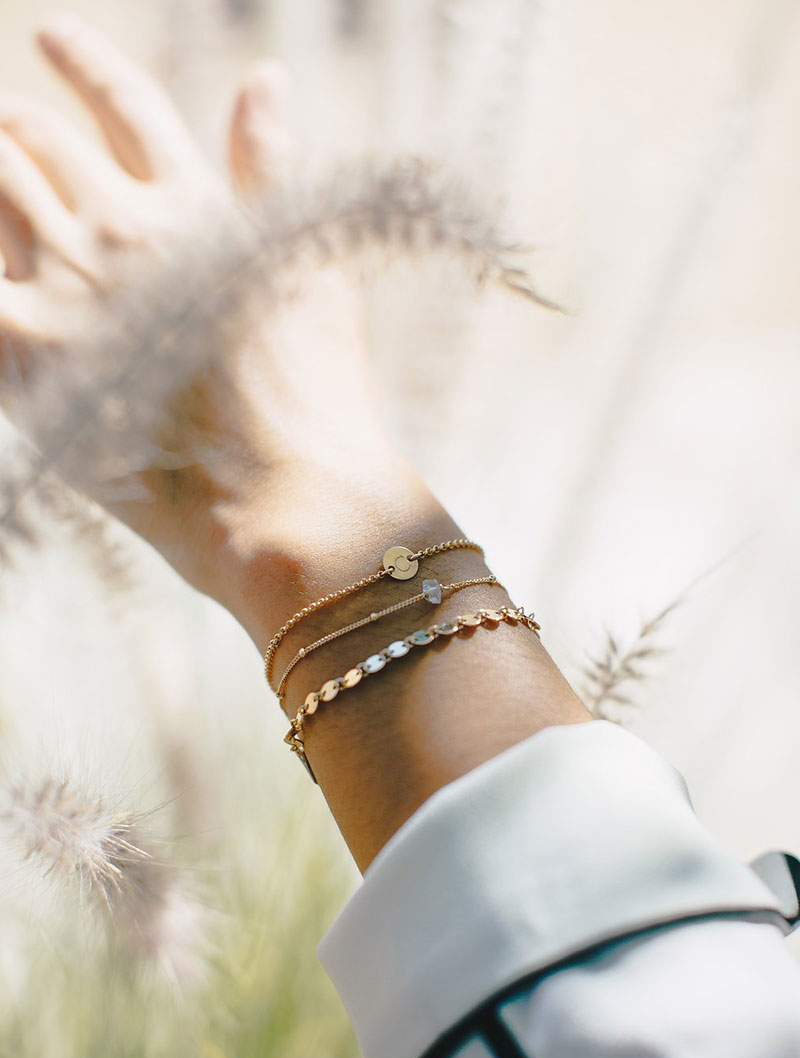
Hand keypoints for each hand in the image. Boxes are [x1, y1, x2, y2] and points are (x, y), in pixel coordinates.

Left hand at [0, 14, 417, 636]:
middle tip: (9, 131)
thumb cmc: (313, 394)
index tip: (50, 35)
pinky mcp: (28, 356)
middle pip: (39, 146)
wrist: (285, 496)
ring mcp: (67, 287)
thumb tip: (263, 74)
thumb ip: (270, 169)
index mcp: (191, 204)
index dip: (83, 62)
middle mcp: (120, 228)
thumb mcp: (308, 267)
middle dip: (19, 131)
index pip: (125, 103)